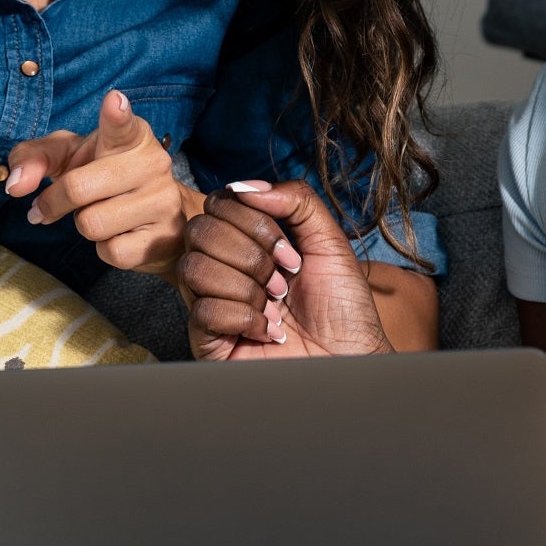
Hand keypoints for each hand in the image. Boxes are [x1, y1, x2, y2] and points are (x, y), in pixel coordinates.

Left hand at [4, 91, 193, 272]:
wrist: (160, 216)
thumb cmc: (104, 176)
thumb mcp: (69, 157)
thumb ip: (34, 158)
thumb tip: (15, 186)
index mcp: (130, 136)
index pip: (122, 124)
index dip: (116, 114)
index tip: (113, 101)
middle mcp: (152, 163)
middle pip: (79, 188)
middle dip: (55, 202)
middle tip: (52, 205)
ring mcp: (162, 201)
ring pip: (92, 224)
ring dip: (84, 224)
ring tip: (100, 213)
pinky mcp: (163, 237)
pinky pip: (112, 252)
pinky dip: (104, 248)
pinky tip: (119, 234)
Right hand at [175, 180, 390, 361]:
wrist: (352, 359)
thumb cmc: (343, 308)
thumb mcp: (329, 241)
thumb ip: (296, 200)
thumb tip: (243, 186)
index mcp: (246, 242)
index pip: (218, 204)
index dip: (254, 221)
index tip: (290, 252)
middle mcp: (224, 268)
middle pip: (199, 230)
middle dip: (250, 254)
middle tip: (283, 280)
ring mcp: (213, 302)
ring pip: (194, 267)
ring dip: (246, 286)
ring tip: (276, 306)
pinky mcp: (208, 339)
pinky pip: (203, 310)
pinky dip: (244, 318)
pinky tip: (269, 332)